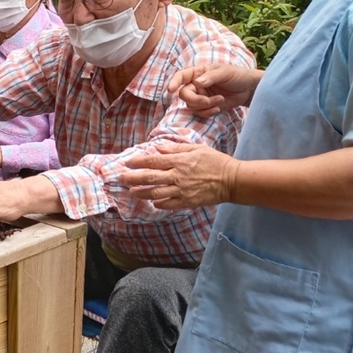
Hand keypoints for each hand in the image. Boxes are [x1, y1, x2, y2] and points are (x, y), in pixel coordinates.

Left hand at [122, 142, 238, 209]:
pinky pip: (168, 204)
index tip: (126, 163)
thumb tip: (157, 148)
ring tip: (131, 192)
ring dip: (141, 193)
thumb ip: (176, 149)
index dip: (137, 162)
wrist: (232, 180)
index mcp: (179, 161)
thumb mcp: (197, 148)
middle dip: (132, 178)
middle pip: (149, 178)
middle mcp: (177, 176)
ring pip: (155, 193)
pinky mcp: (187, 202)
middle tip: (121, 179)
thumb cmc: (215, 161)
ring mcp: (181, 190)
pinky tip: (152, 202)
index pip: (153, 161)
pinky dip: (158, 203)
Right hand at [168, 63, 262, 116]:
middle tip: (207, 101)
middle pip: (183, 94)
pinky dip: (207, 112)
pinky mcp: (206, 106)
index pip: (181, 76)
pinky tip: (218, 108)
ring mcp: (200, 96)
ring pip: (191, 105)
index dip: (174, 82)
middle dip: (195, 100)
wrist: (249, 90)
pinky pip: (199, 112)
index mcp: (199, 72)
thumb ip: (211, 76)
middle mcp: (196, 84)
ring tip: (220, 100)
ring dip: (205, 106)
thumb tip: (197, 83)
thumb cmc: (239, 76)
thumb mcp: (226, 72)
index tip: (170, 90)